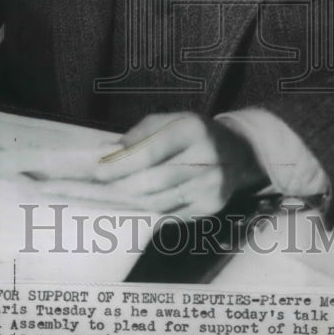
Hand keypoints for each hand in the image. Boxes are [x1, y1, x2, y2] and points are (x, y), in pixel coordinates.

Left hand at [31, 112, 266, 219]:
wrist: (239, 152)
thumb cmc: (194, 133)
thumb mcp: (169, 120)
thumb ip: (139, 135)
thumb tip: (106, 153)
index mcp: (192, 129)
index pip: (148, 151)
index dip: (119, 163)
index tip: (95, 170)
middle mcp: (206, 158)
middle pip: (150, 182)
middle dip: (117, 186)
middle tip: (94, 186)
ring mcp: (211, 187)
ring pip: (157, 202)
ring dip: (128, 200)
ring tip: (108, 194)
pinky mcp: (211, 208)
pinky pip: (170, 214)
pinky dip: (148, 209)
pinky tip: (134, 203)